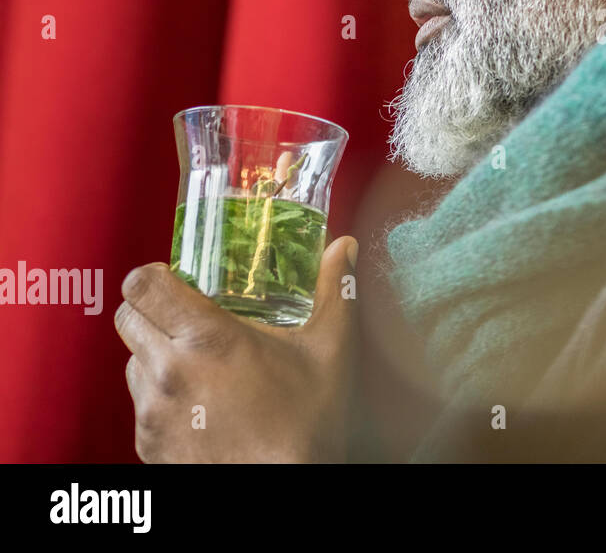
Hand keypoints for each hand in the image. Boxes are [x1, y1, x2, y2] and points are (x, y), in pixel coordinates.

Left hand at [115, 236, 359, 462]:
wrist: (285, 489)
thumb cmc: (308, 422)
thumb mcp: (330, 350)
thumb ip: (336, 291)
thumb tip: (344, 248)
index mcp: (207, 339)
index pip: (142, 286)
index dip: (152, 276)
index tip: (173, 277)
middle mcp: (168, 372)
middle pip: (128, 318)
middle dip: (151, 310)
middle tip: (184, 316)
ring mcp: (153, 412)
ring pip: (132, 361)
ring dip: (154, 352)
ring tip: (195, 362)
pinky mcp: (148, 445)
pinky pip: (140, 404)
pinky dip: (159, 395)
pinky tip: (198, 402)